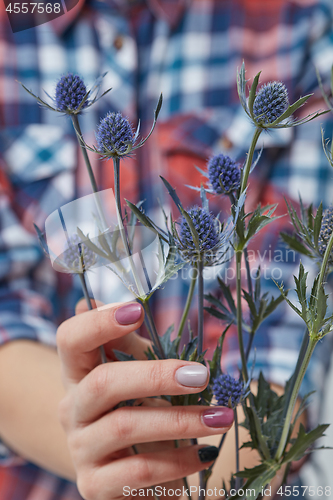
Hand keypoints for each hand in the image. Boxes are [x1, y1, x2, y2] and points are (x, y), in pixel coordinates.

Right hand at [57, 300, 233, 499]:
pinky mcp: (95, 486)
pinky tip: (204, 453)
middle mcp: (72, 408)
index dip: (99, 322)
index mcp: (79, 372)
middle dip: (156, 375)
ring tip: (221, 417)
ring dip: (181, 421)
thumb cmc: (140, 408)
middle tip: (201, 375)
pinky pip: (138, 472)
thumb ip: (129, 344)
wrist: (132, 469)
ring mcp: (81, 448)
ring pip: (125, 426)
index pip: (71, 339)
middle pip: (103, 382)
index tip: (137, 309)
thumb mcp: (138, 373)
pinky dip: (178, 463)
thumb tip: (107, 300)